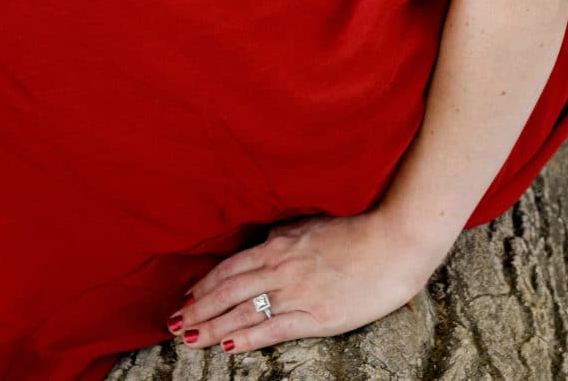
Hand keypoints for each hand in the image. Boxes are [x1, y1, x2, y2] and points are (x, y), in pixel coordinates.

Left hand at [167, 210, 445, 354]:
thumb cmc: (358, 228)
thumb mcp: (313, 221)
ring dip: (211, 326)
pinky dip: (245, 338)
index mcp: (279, 243)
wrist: (393, 242)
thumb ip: (286, 231)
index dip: (206, 283)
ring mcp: (296, 293)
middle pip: (228, 290)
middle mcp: (280, 267)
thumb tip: (267, 236)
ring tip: (188, 337)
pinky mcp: (314, 317)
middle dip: (198, 308)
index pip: (231, 266)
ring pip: (242, 312)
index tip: (187, 295)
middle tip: (174, 322)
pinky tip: (226, 346)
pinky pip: (272, 329)